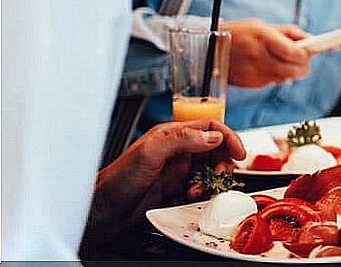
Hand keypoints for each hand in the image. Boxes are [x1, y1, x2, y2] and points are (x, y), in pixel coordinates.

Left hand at [85, 121, 245, 242]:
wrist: (102, 212)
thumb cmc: (117, 180)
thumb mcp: (150, 152)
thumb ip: (183, 139)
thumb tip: (213, 137)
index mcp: (173, 135)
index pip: (211, 128)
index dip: (228, 138)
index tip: (238, 152)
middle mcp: (178, 150)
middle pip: (216, 150)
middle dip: (223, 162)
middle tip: (219, 175)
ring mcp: (178, 171)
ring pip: (211, 170)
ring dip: (213, 180)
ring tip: (201, 189)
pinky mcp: (177, 190)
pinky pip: (202, 188)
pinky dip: (203, 193)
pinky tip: (191, 197)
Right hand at [222, 18, 310, 87]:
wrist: (209, 50)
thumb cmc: (238, 34)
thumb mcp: (261, 26)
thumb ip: (288, 33)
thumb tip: (309, 40)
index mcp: (262, 38)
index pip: (293, 53)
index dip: (305, 55)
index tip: (309, 52)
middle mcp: (258, 57)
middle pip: (293, 70)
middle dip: (302, 66)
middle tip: (302, 59)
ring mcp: (254, 73)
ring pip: (285, 78)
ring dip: (290, 71)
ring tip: (282, 59)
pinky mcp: (250, 84)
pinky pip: (272, 81)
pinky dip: (275, 75)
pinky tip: (267, 65)